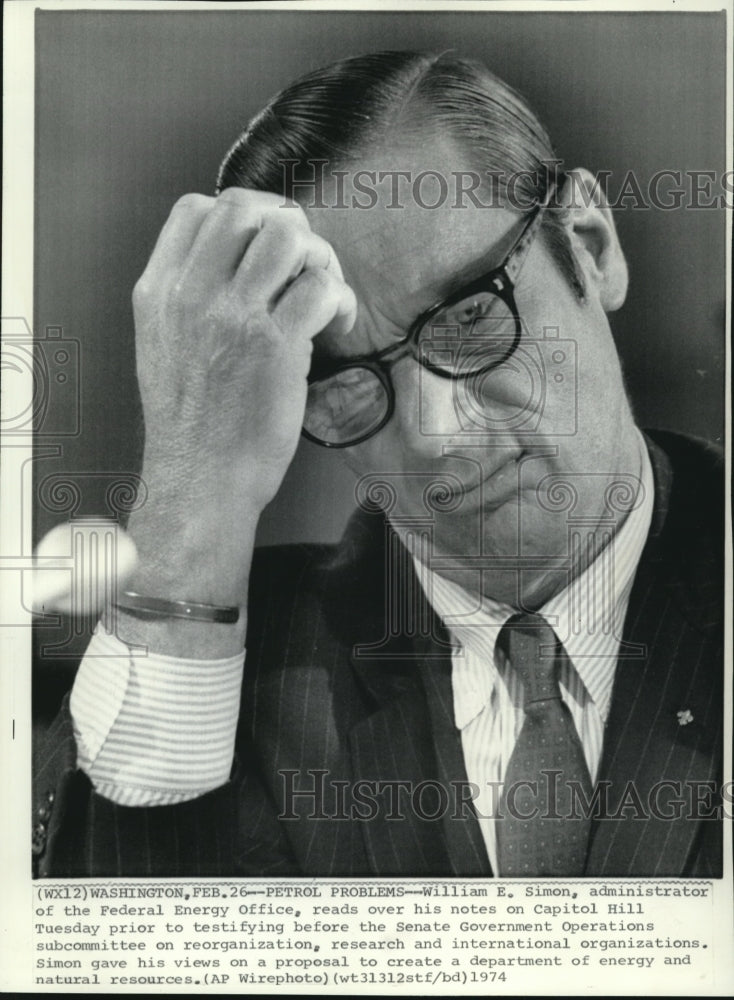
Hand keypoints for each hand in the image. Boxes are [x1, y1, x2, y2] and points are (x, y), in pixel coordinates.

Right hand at [133, 187, 356, 515]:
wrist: (201, 480)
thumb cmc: (191, 425)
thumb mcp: (162, 347)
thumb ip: (187, 298)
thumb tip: (236, 261)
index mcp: (159, 293)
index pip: (195, 209)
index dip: (241, 214)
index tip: (263, 244)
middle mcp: (191, 296)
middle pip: (244, 209)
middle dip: (286, 225)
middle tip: (304, 263)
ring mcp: (233, 318)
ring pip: (288, 236)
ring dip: (318, 256)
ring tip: (322, 293)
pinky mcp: (276, 345)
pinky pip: (321, 288)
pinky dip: (340, 299)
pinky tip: (337, 323)